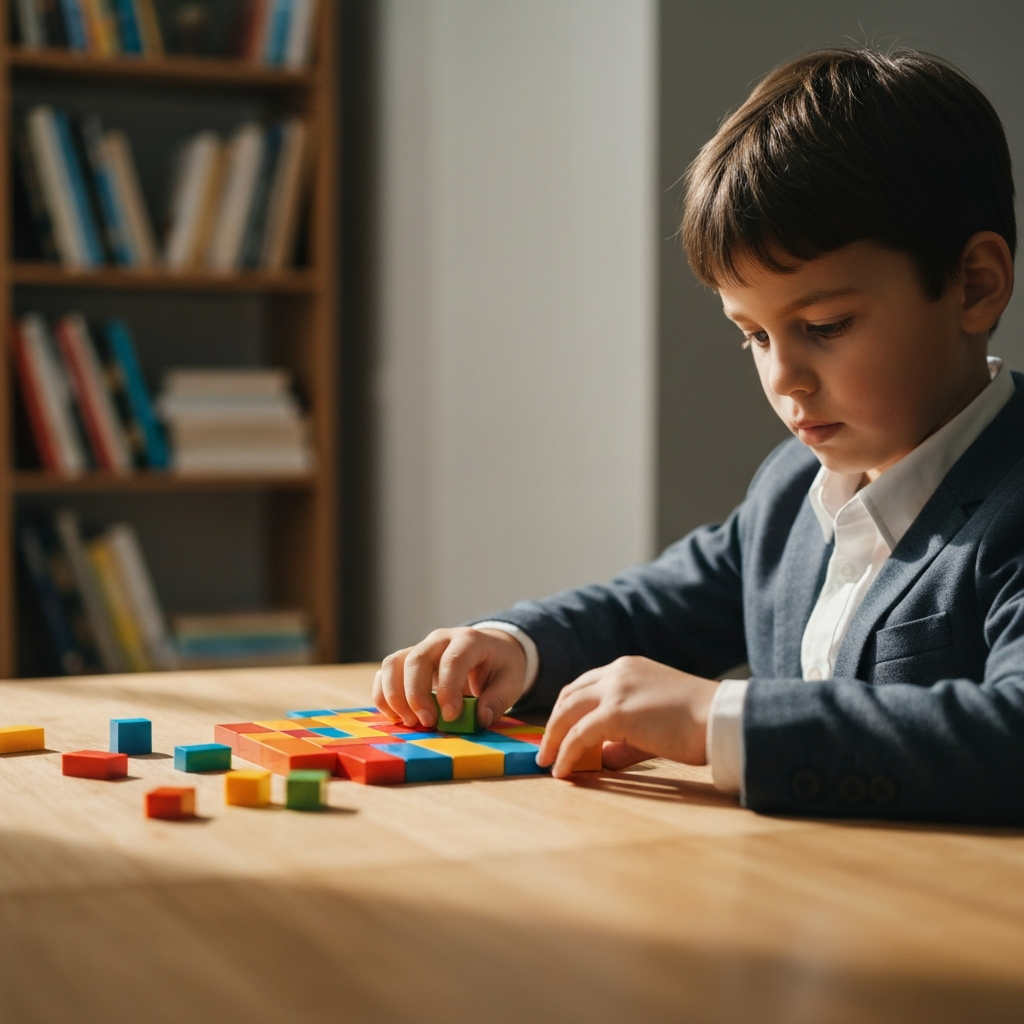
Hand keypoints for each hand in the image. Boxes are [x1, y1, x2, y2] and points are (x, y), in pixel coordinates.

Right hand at [374, 627, 528, 729]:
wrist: (492, 649)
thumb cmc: (500, 665)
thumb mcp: (511, 681)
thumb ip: (497, 700)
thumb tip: (479, 718)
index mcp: (469, 640)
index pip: (453, 660)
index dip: (448, 689)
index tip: (450, 717)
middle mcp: (440, 640)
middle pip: (417, 660)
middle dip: (416, 695)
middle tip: (427, 723)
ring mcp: (421, 648)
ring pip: (394, 663)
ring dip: (395, 696)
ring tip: (410, 722)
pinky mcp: (408, 660)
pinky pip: (386, 672)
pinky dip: (384, 695)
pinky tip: (396, 717)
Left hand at [536, 657, 718, 778]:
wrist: (720, 719)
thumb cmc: (697, 722)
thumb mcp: (652, 723)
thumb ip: (623, 738)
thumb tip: (600, 759)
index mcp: (627, 668)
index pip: (585, 686)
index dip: (568, 710)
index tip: (560, 732)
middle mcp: (617, 672)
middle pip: (570, 696)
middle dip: (554, 724)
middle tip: (547, 749)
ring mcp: (615, 689)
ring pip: (568, 713)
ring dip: (553, 738)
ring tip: (548, 761)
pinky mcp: (616, 712)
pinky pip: (579, 735)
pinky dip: (567, 754)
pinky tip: (563, 771)